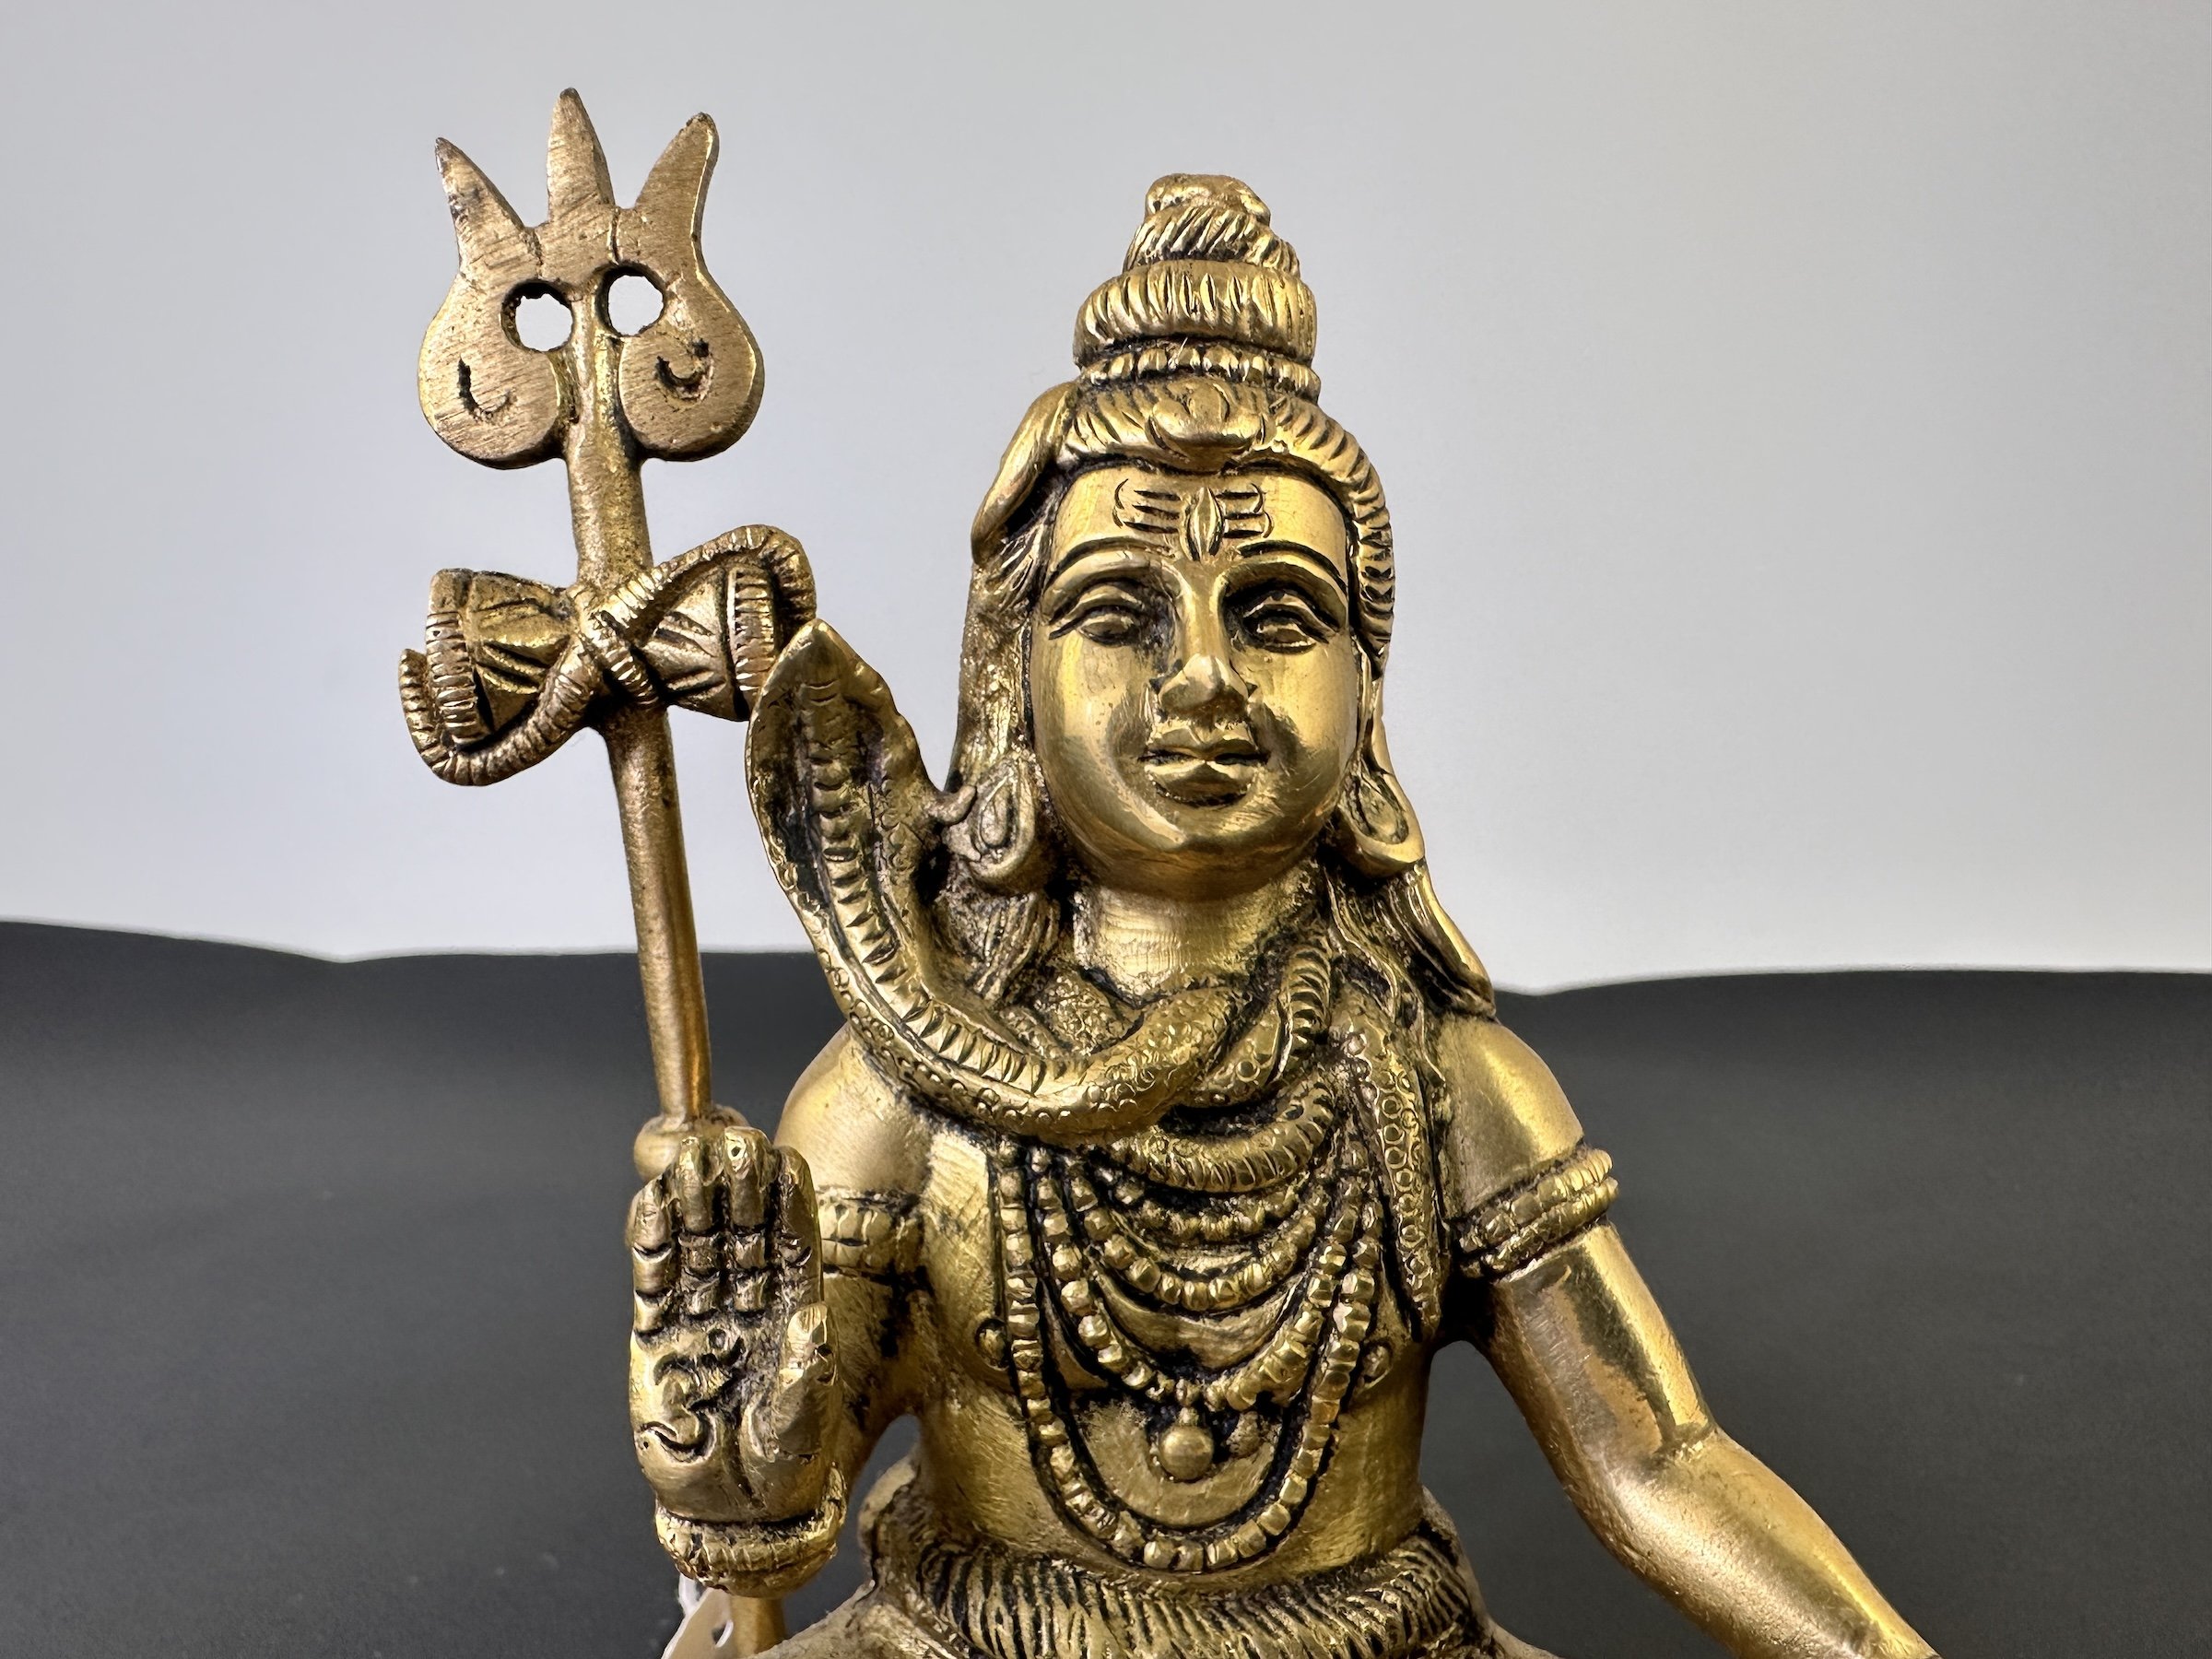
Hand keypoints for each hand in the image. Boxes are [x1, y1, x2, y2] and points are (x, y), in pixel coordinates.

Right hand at [628, 1125, 839, 1523]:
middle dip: (737, 1188)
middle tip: (732, 1142)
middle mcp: (749, 1304)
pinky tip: (651, 1203)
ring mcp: (701, 1315)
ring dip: (693, 1201)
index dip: (787, 1202)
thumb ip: (805, 1376)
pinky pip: (656, 1280)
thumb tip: (814, 1325)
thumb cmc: (781, 1466)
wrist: (729, 1512)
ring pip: (698, 1246)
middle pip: (742, 1232)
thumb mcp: (801, 1426)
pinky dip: (652, 1242)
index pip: (792, 1246)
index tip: (783, 1158)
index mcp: (794, 1312)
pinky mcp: (658, 1337)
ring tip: (687, 1157)